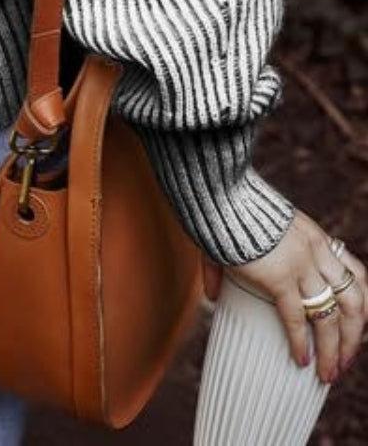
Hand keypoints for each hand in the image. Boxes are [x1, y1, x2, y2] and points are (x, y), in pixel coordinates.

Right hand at [201, 208, 365, 385]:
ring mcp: (301, 264)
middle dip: (354, 337)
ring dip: (335, 349)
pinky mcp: (279, 276)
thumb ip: (238, 260)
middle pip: (354, 302)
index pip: (355, 274)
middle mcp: (317, 251)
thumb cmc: (229, 207)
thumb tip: (212, 294)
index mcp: (315, 237)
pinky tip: (302, 360)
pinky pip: (297, 318)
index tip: (355, 327)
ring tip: (329, 372)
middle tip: (344, 360)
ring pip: (331, 317)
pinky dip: (302, 343)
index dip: (361, 305)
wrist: (220, 191)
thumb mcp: (251, 230)